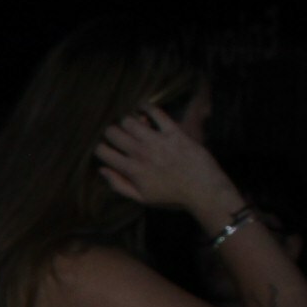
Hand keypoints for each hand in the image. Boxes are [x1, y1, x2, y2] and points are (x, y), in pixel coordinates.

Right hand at [96, 105, 237, 219]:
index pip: (102, 151)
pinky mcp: (174, 133)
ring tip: (133, 126)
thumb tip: (102, 170)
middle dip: (111, 133)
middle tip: (119, 136)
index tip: (108, 150)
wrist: (204, 190)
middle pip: (112, 132)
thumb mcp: (142, 199)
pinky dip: (147, 107)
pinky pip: (156, 113)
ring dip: (128, 122)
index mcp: (132, 170)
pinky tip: (144, 109)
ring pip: (129, 121)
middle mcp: (141, 153)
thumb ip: (119, 185)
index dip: (101, 149)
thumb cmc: (173, 197)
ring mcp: (157, 141)